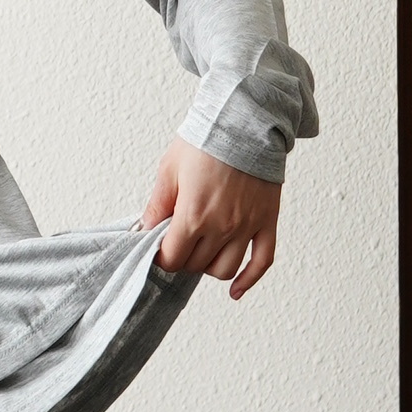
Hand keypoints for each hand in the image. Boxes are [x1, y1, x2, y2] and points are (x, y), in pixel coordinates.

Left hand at [140, 139, 281, 300]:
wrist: (246, 120)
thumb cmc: (206, 140)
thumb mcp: (169, 169)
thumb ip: (157, 205)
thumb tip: (144, 230)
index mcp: (193, 216)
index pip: (172, 259)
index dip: (162, 257)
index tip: (159, 248)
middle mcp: (221, 227)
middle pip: (196, 265)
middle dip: (183, 259)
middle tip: (178, 243)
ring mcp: (246, 226)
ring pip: (225, 269)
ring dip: (209, 268)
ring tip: (202, 253)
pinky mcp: (266, 221)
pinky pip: (262, 261)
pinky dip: (249, 280)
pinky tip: (235, 291)